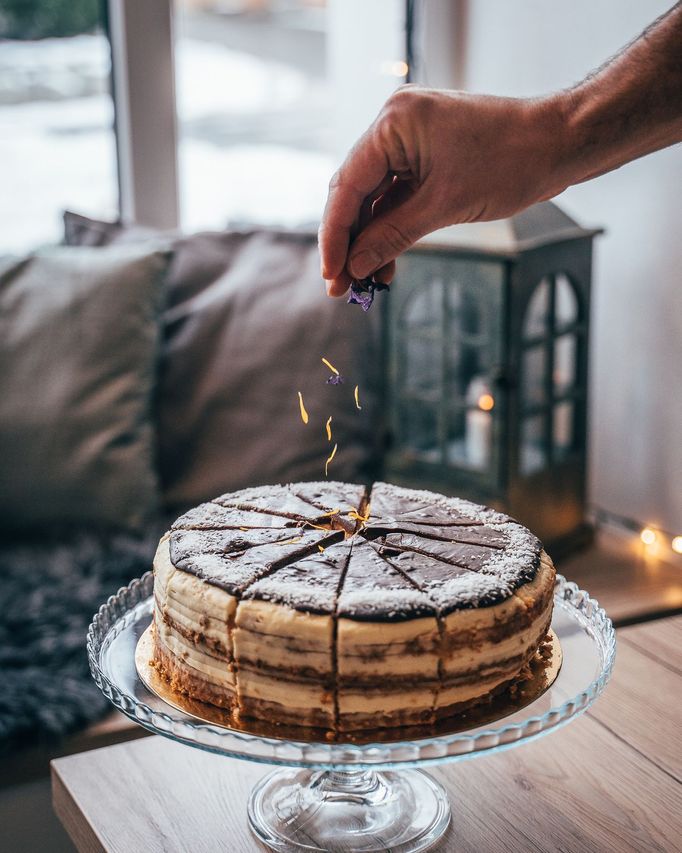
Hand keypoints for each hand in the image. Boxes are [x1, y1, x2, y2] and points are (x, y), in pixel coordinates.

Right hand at [319, 85, 568, 296]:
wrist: (559, 144)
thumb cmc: (511, 162)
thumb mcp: (444, 206)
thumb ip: (392, 236)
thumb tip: (355, 267)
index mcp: (394, 123)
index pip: (347, 185)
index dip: (335, 236)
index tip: (330, 275)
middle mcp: (395, 126)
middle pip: (355, 193)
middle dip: (349, 243)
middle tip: (341, 286)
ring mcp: (410, 141)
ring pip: (375, 200)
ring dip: (370, 242)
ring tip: (364, 284)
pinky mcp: (425, 157)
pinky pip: (397, 198)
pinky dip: (391, 230)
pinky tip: (384, 265)